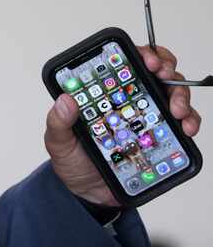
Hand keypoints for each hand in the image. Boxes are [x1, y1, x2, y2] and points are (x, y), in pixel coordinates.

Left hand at [44, 45, 201, 205]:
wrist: (89, 194)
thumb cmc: (73, 160)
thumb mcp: (58, 140)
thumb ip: (58, 121)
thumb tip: (65, 100)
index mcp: (104, 93)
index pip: (124, 63)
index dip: (138, 54)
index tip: (145, 59)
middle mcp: (129, 99)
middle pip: (155, 71)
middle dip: (164, 67)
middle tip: (162, 75)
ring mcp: (147, 117)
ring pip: (172, 93)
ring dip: (180, 95)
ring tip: (177, 109)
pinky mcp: (161, 137)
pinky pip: (183, 123)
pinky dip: (190, 121)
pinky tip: (186, 128)